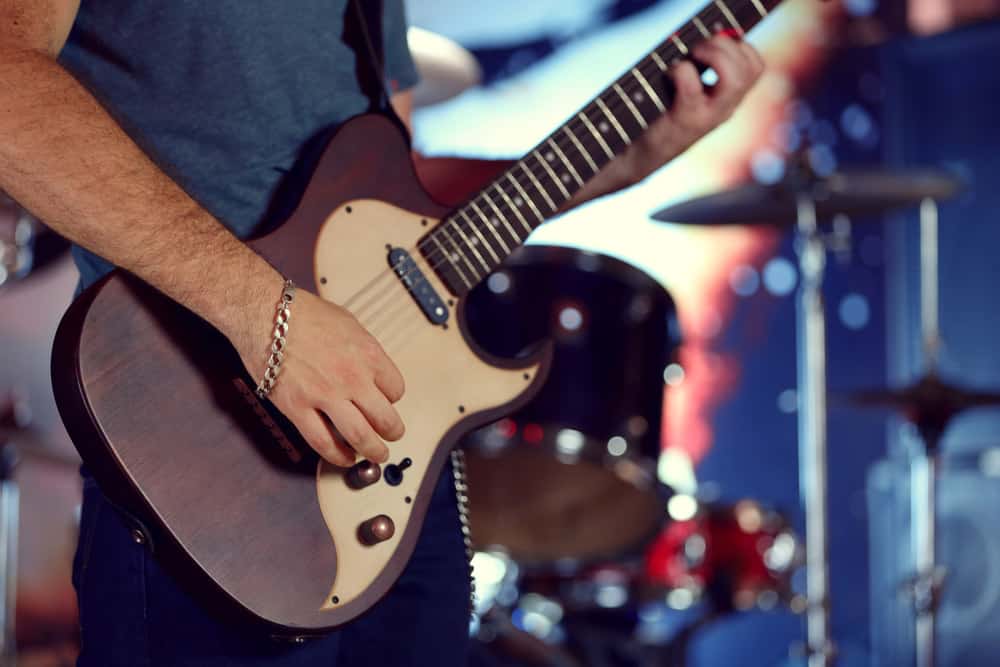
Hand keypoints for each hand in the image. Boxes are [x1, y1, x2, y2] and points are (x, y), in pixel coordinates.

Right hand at [235, 290, 404, 466]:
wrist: (266, 313)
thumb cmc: (304, 313)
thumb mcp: (349, 324)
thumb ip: (364, 350)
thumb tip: (372, 371)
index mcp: (369, 355)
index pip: (396, 390)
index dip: (392, 399)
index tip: (386, 401)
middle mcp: (353, 378)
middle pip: (386, 418)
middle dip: (393, 432)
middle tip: (393, 436)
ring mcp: (326, 396)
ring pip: (360, 437)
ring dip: (373, 451)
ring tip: (377, 455)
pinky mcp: (298, 409)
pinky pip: (324, 443)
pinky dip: (338, 456)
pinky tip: (345, 458)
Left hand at [615, 33, 764, 184]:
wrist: (638, 156)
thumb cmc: (657, 116)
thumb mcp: (687, 92)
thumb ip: (701, 68)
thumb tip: (705, 37)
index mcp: (728, 100)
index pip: (755, 66)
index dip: (739, 46)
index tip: (712, 44)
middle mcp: (725, 109)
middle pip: (752, 68)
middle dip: (726, 45)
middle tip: (698, 48)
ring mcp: (708, 116)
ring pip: (736, 78)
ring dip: (714, 54)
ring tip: (691, 56)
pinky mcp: (686, 120)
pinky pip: (692, 85)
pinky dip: (680, 70)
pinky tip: (668, 74)